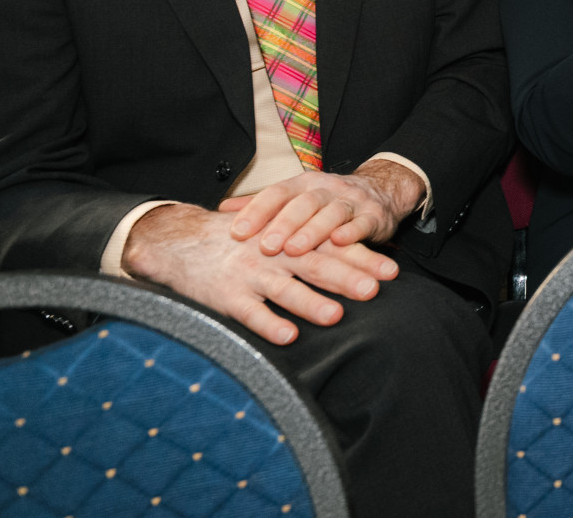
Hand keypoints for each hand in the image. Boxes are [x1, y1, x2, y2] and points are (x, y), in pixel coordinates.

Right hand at [122, 203, 398, 345]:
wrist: (180, 240)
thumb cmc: (241, 242)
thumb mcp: (278, 237)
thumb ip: (312, 248)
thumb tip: (360, 265)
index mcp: (291, 239)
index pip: (333, 247)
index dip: (363, 257)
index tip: (392, 271)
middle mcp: (274, 254)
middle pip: (316, 265)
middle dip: (347, 277)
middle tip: (375, 290)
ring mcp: (249, 274)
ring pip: (285, 289)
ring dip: (311, 302)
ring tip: (336, 315)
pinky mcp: (226, 296)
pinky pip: (250, 312)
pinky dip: (269, 324)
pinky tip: (289, 336)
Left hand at [216, 160, 420, 256]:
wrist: (382, 191)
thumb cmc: (328, 202)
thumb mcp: (295, 200)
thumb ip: (262, 205)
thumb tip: (221, 209)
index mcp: (304, 184)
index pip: (276, 193)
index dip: (256, 212)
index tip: (235, 233)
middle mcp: (327, 188)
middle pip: (303, 203)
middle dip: (283, 225)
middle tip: (266, 247)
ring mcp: (352, 200)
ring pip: (332, 212)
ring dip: (313, 231)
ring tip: (295, 250)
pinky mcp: (375, 215)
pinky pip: (363, 222)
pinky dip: (352, 232)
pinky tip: (340, 242)